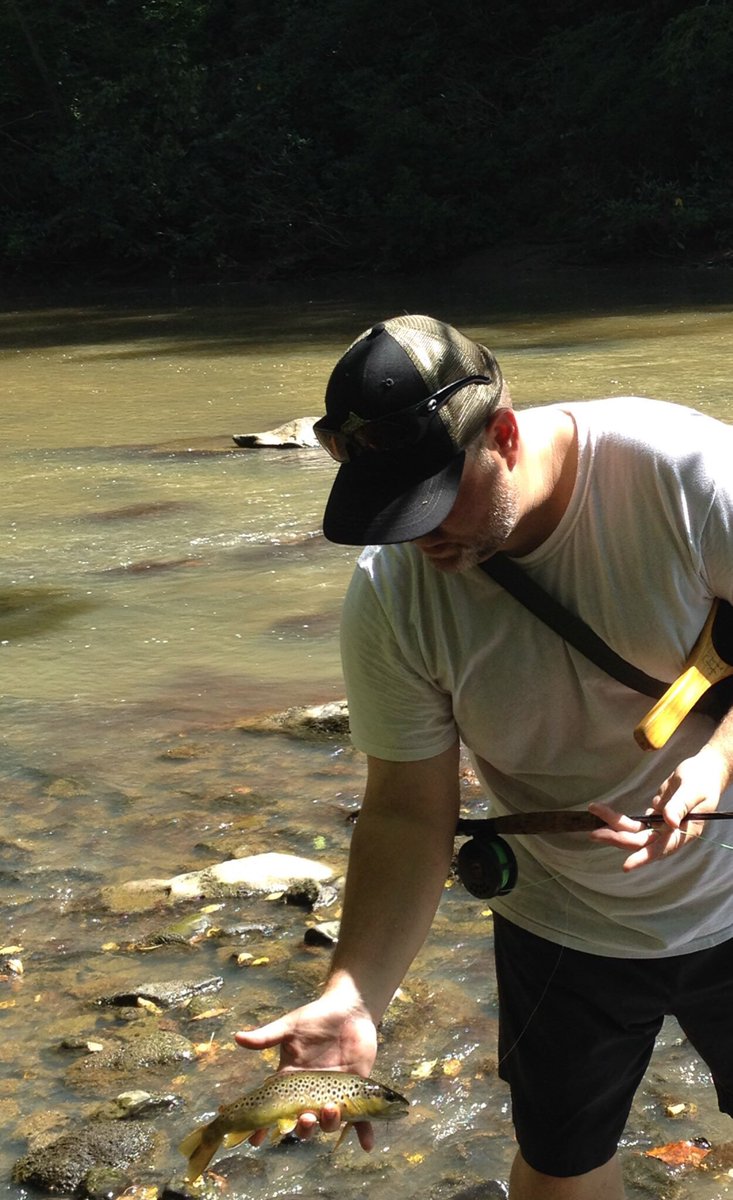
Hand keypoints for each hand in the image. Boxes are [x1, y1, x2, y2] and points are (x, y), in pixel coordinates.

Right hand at [235, 990, 377, 1149]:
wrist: (349, 1009)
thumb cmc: (316, 1017)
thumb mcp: (290, 1027)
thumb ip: (266, 1037)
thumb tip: (236, 1038)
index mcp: (292, 1081)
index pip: (275, 1107)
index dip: (264, 1126)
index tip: (254, 1139)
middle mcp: (311, 1094)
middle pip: (303, 1121)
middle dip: (302, 1127)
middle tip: (305, 1118)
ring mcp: (333, 1095)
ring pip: (328, 1123)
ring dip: (329, 1124)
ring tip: (331, 1108)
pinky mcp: (355, 1093)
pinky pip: (360, 1119)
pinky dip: (364, 1133)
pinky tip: (367, 1144)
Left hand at [589, 745, 727, 870]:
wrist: (705, 771)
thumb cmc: (703, 780)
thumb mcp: (693, 791)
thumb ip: (680, 806)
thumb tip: (669, 822)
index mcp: (684, 833)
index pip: (661, 848)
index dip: (643, 857)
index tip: (626, 865)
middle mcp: (671, 834)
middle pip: (641, 842)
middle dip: (618, 837)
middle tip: (595, 833)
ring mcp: (661, 827)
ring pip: (634, 833)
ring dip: (613, 828)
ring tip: (592, 823)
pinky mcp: (654, 818)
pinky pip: (634, 824)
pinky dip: (618, 820)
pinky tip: (602, 814)